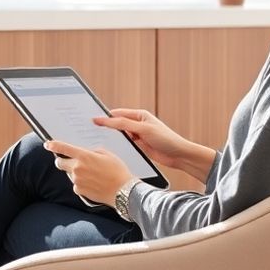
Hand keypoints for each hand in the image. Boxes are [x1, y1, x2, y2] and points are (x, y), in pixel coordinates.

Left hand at [42, 139, 133, 205]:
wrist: (123, 191)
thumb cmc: (118, 171)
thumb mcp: (107, 154)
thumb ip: (92, 151)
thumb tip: (85, 153)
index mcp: (84, 156)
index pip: (63, 148)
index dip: (53, 145)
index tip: (47, 144)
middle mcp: (77, 168)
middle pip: (59, 162)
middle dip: (63, 160)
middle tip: (72, 161)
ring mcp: (77, 181)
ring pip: (69, 174)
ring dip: (75, 172)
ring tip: (91, 174)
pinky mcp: (79, 191)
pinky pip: (75, 184)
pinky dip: (80, 183)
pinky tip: (92, 183)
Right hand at [94, 109, 215, 181]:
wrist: (179, 156)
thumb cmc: (166, 139)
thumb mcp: (143, 129)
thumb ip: (123, 124)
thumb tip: (105, 119)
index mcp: (139, 115)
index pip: (117, 113)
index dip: (104, 117)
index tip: (91, 120)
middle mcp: (137, 124)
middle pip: (117, 124)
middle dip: (106, 128)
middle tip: (91, 132)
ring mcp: (138, 136)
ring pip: (120, 136)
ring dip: (112, 138)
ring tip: (98, 142)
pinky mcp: (139, 147)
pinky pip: (125, 145)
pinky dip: (118, 147)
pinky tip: (110, 151)